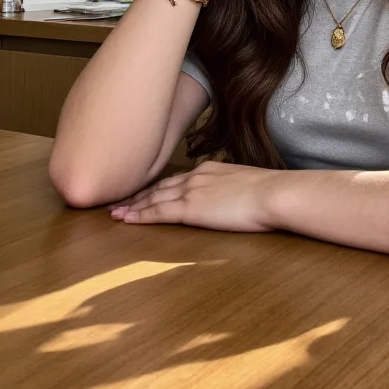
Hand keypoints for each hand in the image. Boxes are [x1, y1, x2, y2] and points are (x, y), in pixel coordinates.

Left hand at [108, 159, 280, 231]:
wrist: (273, 193)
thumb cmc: (269, 192)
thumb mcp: (247, 184)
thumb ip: (232, 189)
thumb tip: (232, 197)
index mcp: (209, 170)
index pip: (177, 179)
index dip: (158, 187)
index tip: (145, 192)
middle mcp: (196, 176)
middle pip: (160, 186)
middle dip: (139, 194)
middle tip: (120, 201)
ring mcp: (191, 191)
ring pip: (153, 198)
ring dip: (133, 205)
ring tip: (115, 212)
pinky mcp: (190, 209)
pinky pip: (158, 212)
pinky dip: (139, 215)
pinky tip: (125, 219)